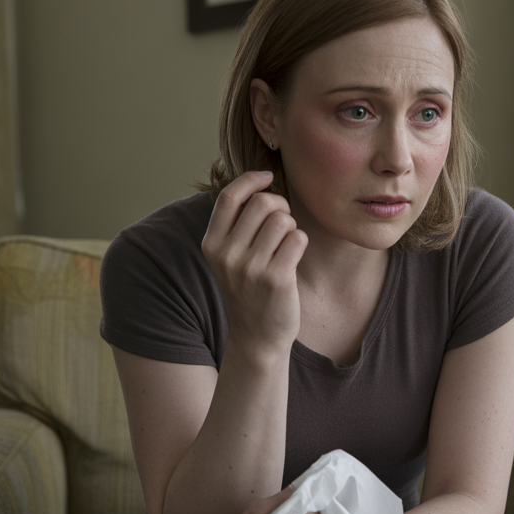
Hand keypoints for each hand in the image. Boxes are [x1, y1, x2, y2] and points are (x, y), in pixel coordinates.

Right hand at [201, 171, 307, 356]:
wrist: (257, 337)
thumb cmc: (249, 289)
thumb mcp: (230, 257)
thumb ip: (237, 225)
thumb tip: (260, 181)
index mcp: (212, 244)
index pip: (229, 196)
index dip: (251, 180)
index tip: (268, 177)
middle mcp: (227, 254)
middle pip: (262, 203)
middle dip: (280, 207)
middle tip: (283, 224)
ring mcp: (250, 267)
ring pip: (283, 219)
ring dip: (292, 227)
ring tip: (286, 245)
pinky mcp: (276, 279)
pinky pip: (298, 237)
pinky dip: (301, 243)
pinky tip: (293, 258)